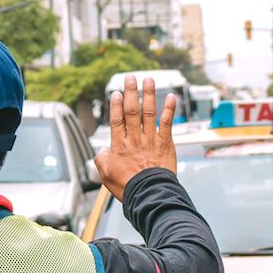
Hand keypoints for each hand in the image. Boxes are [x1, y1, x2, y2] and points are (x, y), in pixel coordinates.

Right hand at [94, 76, 176, 201]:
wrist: (149, 194)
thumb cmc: (128, 186)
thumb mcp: (105, 175)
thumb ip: (101, 159)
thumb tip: (102, 151)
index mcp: (119, 145)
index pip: (117, 119)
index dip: (117, 104)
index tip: (118, 93)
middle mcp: (135, 138)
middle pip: (132, 110)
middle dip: (131, 92)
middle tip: (131, 78)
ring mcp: (151, 139)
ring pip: (149, 112)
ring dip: (149, 94)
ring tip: (148, 80)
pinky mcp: (165, 143)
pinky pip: (167, 123)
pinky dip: (170, 109)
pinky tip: (171, 97)